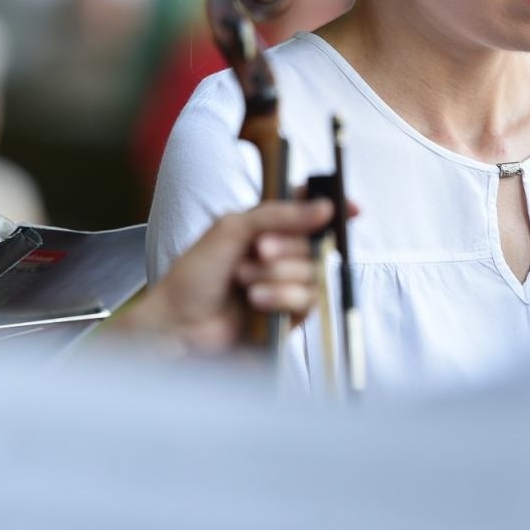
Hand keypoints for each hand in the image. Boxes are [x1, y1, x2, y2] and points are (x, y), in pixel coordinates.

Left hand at [121, 198, 336, 354]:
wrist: (180, 321)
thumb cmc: (195, 274)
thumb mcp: (232, 228)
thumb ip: (279, 214)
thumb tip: (325, 207)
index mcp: (265, 228)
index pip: (307, 210)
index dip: (331, 207)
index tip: (349, 209)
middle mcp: (279, 255)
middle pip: (314, 242)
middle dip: (288, 246)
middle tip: (259, 250)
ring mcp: (285, 285)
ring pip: (313, 272)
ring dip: (279, 273)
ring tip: (244, 280)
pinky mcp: (289, 316)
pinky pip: (308, 300)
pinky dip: (283, 296)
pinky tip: (256, 299)